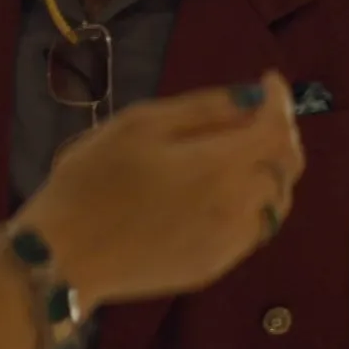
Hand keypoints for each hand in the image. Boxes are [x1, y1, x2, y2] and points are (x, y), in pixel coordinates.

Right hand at [18, 73, 303, 307]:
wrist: (63, 257)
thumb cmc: (91, 181)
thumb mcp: (138, 125)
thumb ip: (202, 109)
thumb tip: (251, 99)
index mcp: (218, 167)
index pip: (276, 129)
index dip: (280, 100)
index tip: (268, 81)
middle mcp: (236, 208)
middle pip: (285, 167)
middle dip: (278, 134)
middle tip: (254, 115)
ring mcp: (228, 244)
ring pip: (275, 202)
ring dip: (269, 172)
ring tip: (238, 153)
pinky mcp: (213, 267)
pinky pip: (253, 230)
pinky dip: (252, 204)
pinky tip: (221, 193)